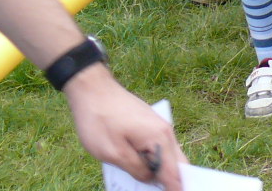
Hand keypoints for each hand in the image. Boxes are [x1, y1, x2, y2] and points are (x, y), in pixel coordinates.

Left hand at [62, 65, 185, 189]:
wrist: (93, 89)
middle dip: (174, 182)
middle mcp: (164, 132)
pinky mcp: (149, 125)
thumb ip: (136, 169)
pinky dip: (155, 162)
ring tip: (153, 186)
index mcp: (159, 139)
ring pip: (169, 157)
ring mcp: (157, 127)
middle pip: (178, 165)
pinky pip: (158, 149)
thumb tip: (152, 179)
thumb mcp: (113, 153)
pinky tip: (143, 171)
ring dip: (163, 173)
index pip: (175, 174)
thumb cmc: (100, 120)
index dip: (176, 190)